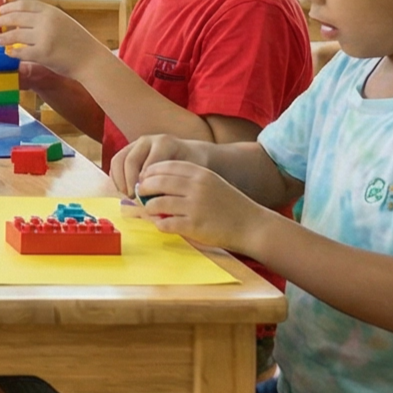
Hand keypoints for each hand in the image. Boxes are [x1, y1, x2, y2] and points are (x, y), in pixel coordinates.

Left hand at [0, 0, 99, 74]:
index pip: (24, 4)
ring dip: (3, 37)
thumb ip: (45, 18)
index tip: (0, 9)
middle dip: (2, 19)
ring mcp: (44, 37)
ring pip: (15, 35)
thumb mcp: (62, 22)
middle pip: (16, 17)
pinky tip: (8, 53)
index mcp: (51, 11)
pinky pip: (20, 52)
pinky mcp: (43, 53)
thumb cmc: (77, 42)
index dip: (9, 6)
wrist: (91, 59)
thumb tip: (22, 15)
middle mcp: (46, 21)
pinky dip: (12, 52)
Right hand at [107, 131, 206, 201]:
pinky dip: (116, 178)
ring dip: (120, 180)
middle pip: (131, 161)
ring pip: (119, 160)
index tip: (146, 199)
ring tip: (127, 196)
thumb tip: (158, 201)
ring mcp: (136, 143)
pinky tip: (123, 190)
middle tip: (133, 199)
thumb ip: (174, 182)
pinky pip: (115, 162)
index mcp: (164, 143)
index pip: (148, 165)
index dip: (145, 184)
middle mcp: (148, 140)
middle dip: (129, 182)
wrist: (190, 152)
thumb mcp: (189, 172)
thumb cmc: (192, 165)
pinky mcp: (128, 149)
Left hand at [133, 157, 262, 251]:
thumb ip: (189, 179)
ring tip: (149, 210)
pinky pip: (165, 223)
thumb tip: (159, 180)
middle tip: (140, 194)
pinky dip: (159, 224)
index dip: (150, 172)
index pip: (165, 166)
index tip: (144, 178)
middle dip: (144, 188)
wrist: (252, 225)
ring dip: (149, 208)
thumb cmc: (230, 204)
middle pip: (157, 182)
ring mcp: (194, 206)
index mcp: (200, 173)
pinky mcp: (194, 226)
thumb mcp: (212, 182)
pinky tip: (161, 224)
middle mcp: (196, 187)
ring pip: (157, 203)